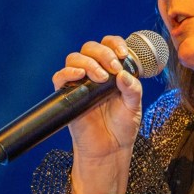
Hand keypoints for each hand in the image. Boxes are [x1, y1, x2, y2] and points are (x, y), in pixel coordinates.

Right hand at [52, 35, 142, 193]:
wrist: (110, 150)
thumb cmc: (122, 127)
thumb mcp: (134, 106)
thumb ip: (132, 88)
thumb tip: (123, 74)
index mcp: (112, 71)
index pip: (108, 45)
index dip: (114, 43)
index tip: (123, 54)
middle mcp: (94, 73)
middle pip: (90, 48)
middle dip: (103, 53)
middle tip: (113, 68)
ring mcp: (80, 83)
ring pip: (75, 58)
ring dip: (89, 62)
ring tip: (102, 78)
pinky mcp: (67, 95)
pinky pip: (60, 77)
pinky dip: (68, 72)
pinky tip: (80, 75)